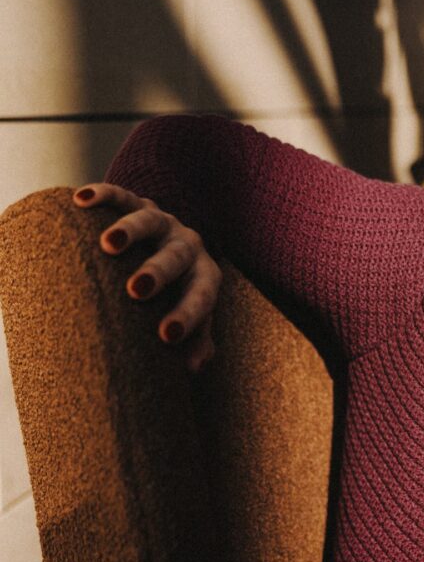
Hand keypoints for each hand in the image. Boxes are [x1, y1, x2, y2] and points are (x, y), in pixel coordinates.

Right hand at [72, 183, 221, 371]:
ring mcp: (164, 223)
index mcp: (204, 276)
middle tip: (136, 290)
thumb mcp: (192, 315)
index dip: (188, 315)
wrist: (173, 246)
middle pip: (177, 256)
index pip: (202, 295)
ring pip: (150, 221)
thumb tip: (195, 367)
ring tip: (108, 245)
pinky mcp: (138, 203)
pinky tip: (82, 200)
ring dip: (130, 231)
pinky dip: (104, 194)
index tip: (166, 336)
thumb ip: (198, 340)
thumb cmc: (178, 293)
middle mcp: (187, 246)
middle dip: (159, 272)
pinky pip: (122, 196)